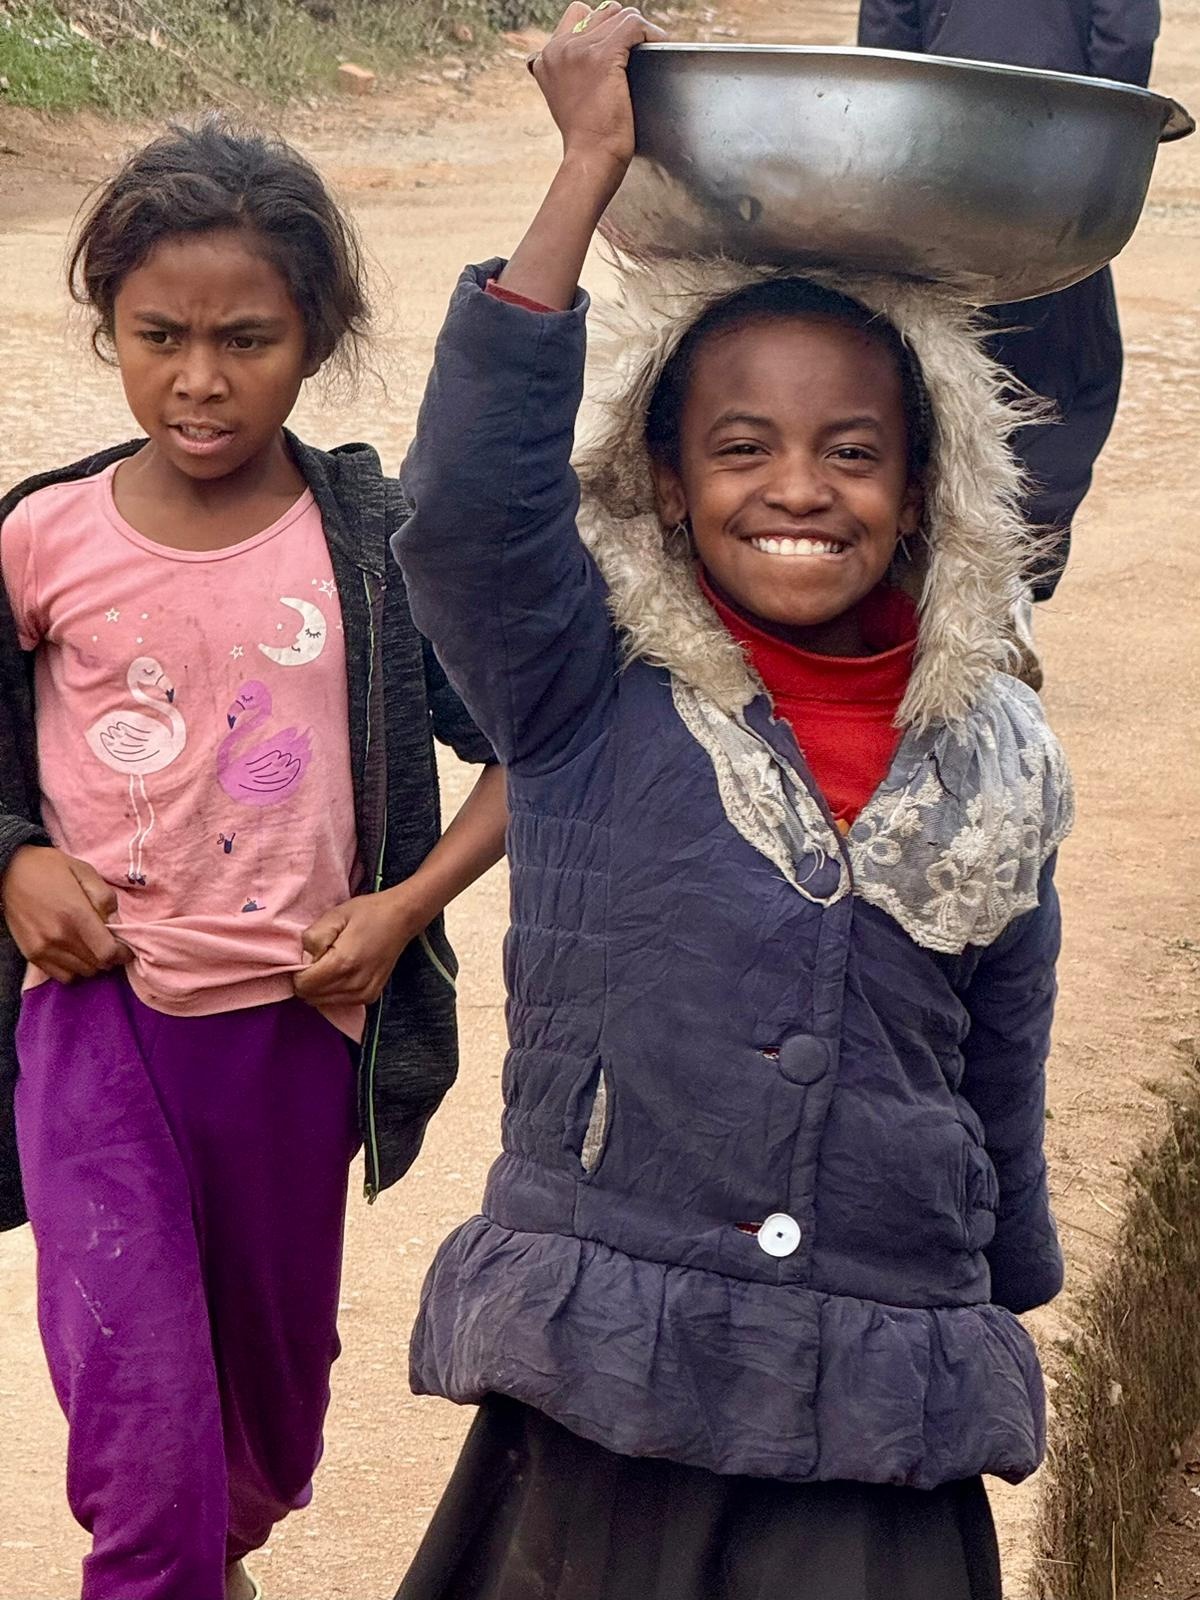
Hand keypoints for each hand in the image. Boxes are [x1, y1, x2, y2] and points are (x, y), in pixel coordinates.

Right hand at [0, 845, 131, 983]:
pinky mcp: (32, 954)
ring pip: (81, 973)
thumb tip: (117, 924)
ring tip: (92, 948)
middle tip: (110, 945)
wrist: (11, 870)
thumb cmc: (52, 868)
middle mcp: (59, 937)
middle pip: (97, 965)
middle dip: (109, 958)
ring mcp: (43, 948)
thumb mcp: (86, 872)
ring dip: (92, 964)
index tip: (126, 948)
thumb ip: (105, 899)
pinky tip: (75, 954)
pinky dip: (74, 969)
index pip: (108, 953)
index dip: (122, 954)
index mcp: (76, 915)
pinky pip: (61, 975)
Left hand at [294, 888, 426, 1009]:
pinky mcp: (371, 997)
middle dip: (307, 980)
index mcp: (342, 963)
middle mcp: (354, 985)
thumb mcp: (334, 916)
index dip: (297, 971)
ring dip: (319, 987)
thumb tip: (301, 960)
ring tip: (330, 964)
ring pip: (322, 1003)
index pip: (302, 985)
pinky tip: (342, 972)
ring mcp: (364, 994)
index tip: (307, 956)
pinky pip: (338, 1002)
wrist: (401, 918)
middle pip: (310, 997)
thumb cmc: (367, 913)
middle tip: (318, 959)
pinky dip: (332, 991)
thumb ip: (312, 938)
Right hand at [532, 2, 666, 172]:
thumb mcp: (566, 101)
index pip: (577, 16)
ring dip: (640, 30)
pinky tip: (660, 47)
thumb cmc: (586, 141)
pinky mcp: (603, 55)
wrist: (590, 159)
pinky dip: (652, 34)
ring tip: (651, 51)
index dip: (601, 28)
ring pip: (620, 15)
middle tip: (637, 54)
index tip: (617, 50)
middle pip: (602, 12)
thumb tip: (586, 68)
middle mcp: (558, 48)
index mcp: (546, 58)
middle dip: (622, 28)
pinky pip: (634, 25)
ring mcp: (579, 49)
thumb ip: (569, 75)